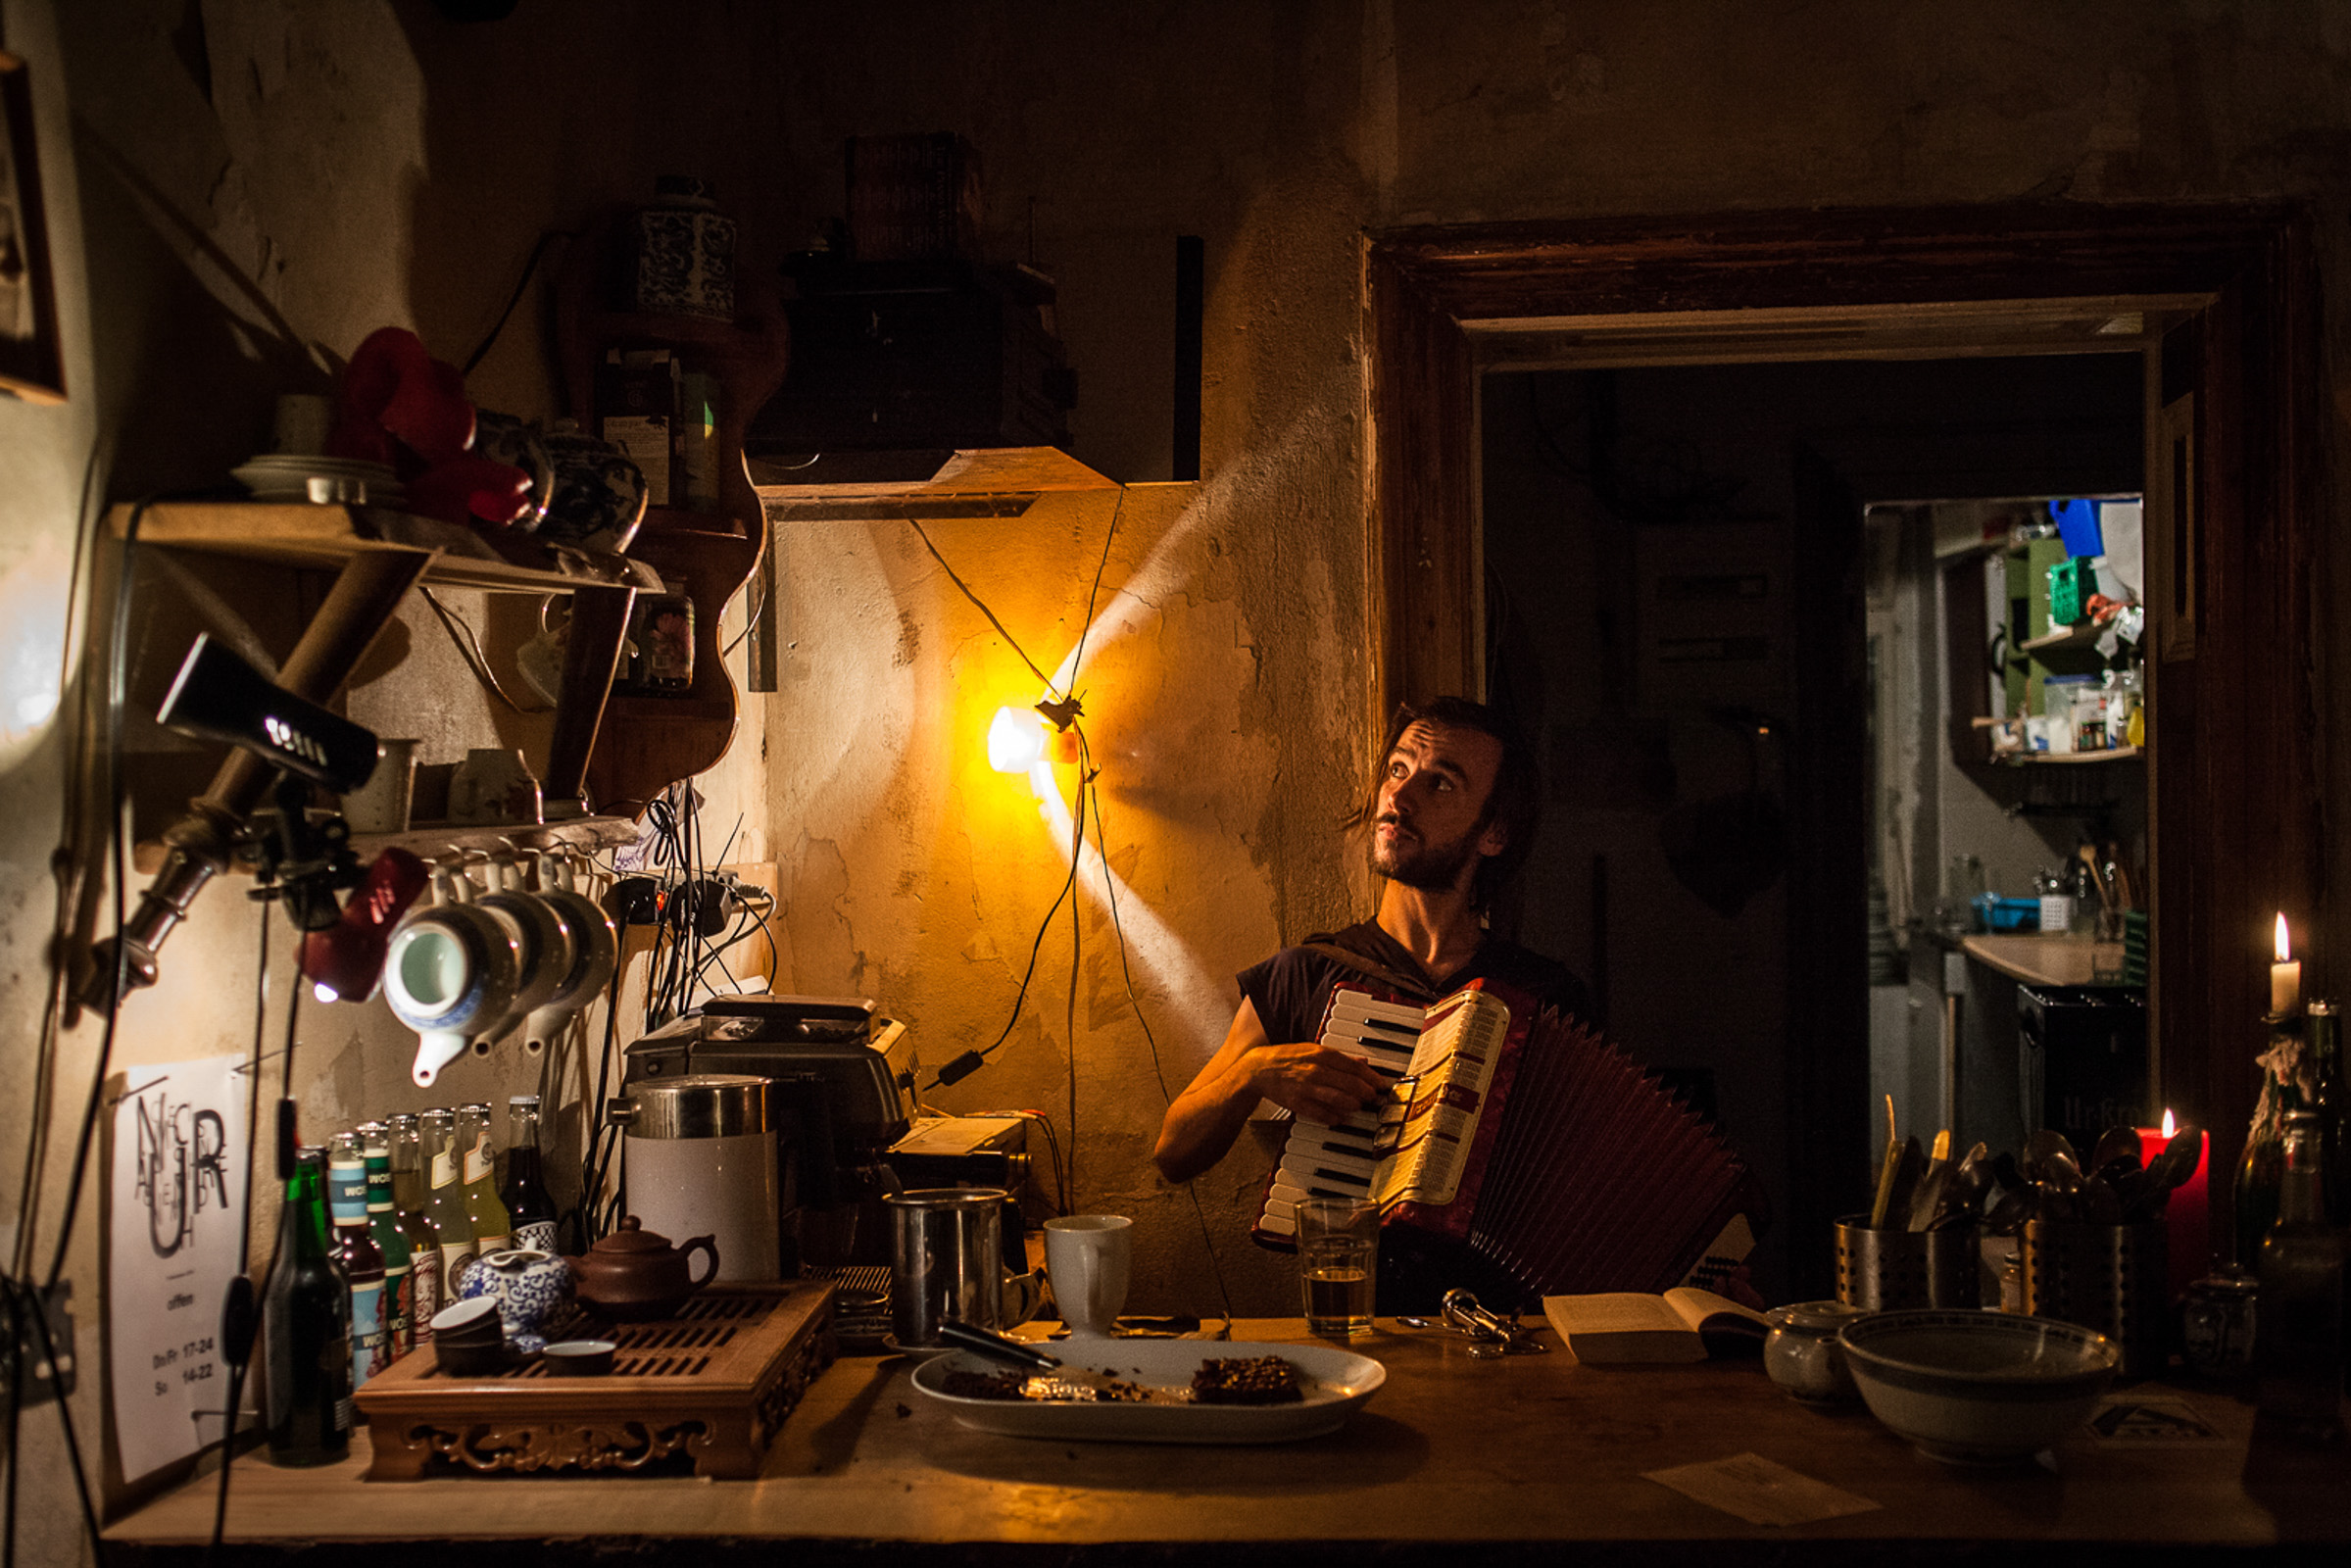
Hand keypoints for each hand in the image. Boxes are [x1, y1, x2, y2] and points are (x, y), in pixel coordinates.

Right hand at [1245, 1042, 1386, 1124]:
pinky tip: (1342, 1118)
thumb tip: (1363, 1061)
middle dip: (1367, 1093)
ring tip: (1359, 1106)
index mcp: (1321, 1054)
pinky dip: (1335, 1118)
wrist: (1258, 1069)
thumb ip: (1339, 1057)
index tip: (1382, 1084)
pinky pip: (1322, 1114)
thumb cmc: (1287, 1059)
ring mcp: (1307, 1088)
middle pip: (1351, 1084)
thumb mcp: (1313, 1050)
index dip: (1372, 1077)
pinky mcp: (1298, 1103)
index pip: (1354, 1066)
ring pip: (1339, 1099)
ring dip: (1354, 1105)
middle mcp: (1316, 1070)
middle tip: (1375, 1098)